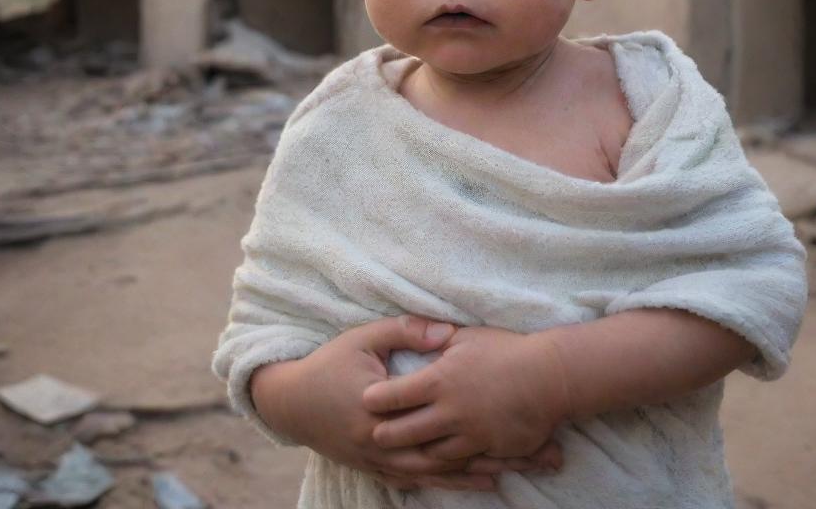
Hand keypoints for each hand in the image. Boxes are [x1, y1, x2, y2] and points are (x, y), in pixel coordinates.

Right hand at [250, 315, 560, 492]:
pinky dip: (443, 482)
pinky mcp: (374, 468)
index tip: (517, 415)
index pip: (441, 418)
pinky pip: (414, 480)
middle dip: (489, 455)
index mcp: (384, 409)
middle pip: (446, 454)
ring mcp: (379, 460)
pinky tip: (465, 483)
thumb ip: (406, 332)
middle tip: (526, 454)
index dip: (479, 421)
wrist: (289, 401)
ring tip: (508, 474)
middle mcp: (384, 443)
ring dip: (470, 475)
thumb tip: (446, 332)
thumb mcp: (365, 338)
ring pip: (433, 473)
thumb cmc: (330, 363)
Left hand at [362, 325, 570, 461]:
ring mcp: (469, 434)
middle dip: (385, 434)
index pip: (397, 393)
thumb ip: (437, 340)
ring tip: (399, 454)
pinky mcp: (487, 448)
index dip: (377, 397)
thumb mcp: (467, 336)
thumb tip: (418, 335)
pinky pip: (460, 462)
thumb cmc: (507, 350)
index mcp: (440, 379)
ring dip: (413, 454)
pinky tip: (436, 464)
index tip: (365, 399)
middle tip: (372, 435)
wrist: (548, 377)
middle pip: (406, 431)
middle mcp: (450, 411)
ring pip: (430, 453)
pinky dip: (445, 465)